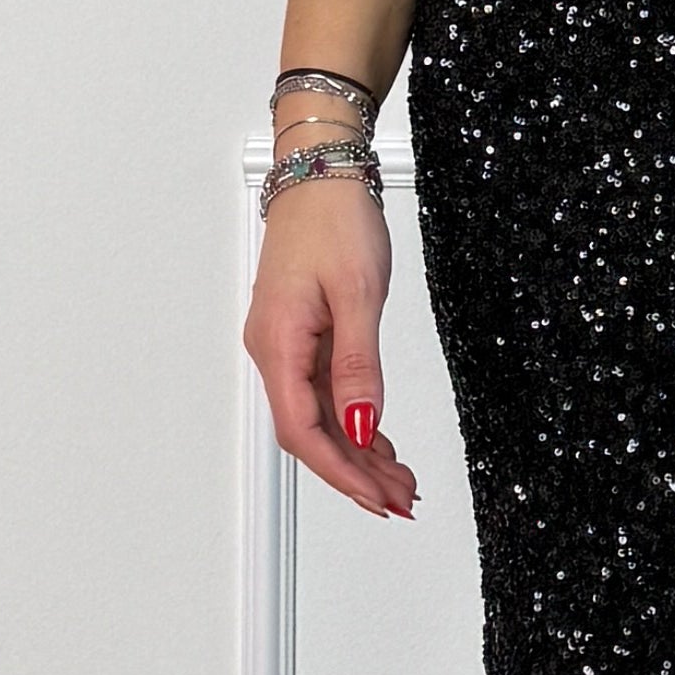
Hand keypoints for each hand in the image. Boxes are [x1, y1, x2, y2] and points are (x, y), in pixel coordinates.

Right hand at [247, 177, 416, 516]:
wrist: (321, 173)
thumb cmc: (334, 219)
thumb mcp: (357, 293)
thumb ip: (358, 366)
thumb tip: (360, 425)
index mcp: (279, 344)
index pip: (303, 430)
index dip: (340, 473)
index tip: (376, 500)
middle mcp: (275, 351)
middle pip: (311, 432)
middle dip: (355, 473)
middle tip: (400, 502)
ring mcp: (288, 346)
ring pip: (321, 417)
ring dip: (358, 453)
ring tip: (399, 481)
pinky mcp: (304, 336)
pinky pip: (326, 393)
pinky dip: (355, 421)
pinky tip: (379, 443)